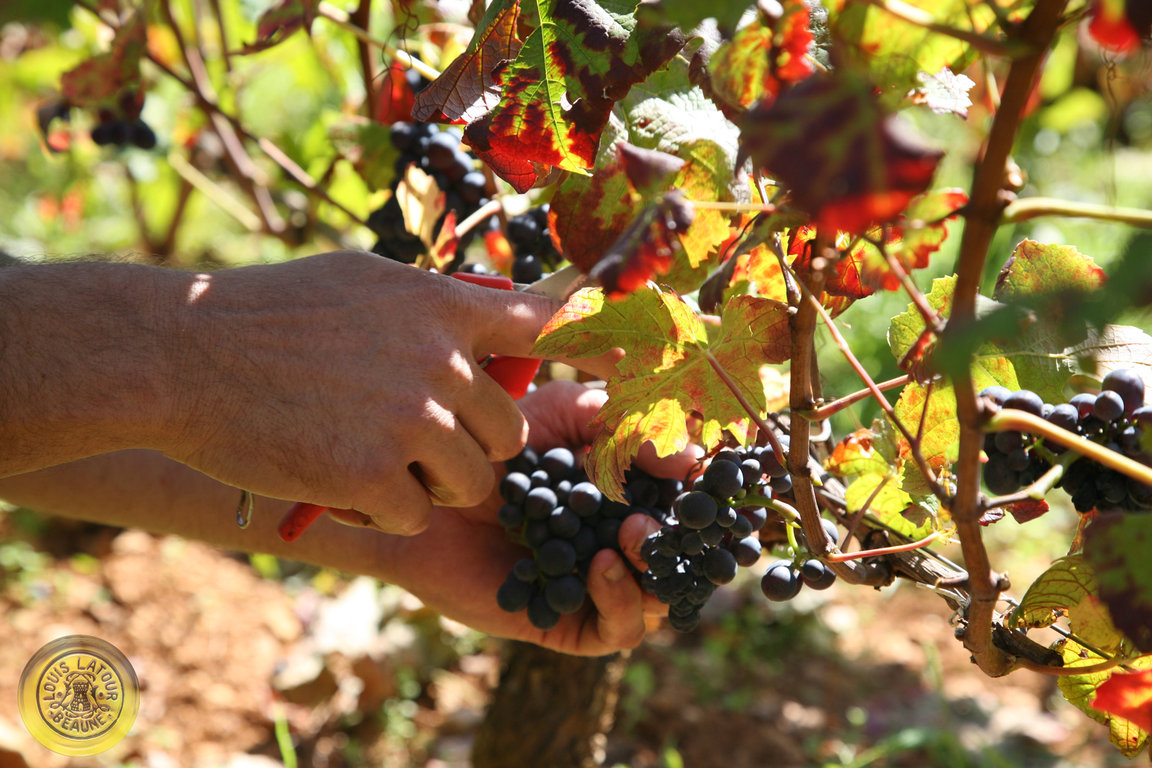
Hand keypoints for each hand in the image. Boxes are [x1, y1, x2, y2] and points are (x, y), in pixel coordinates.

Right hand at [161, 251, 567, 533]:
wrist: (182, 352)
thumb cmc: (270, 311)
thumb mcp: (367, 281)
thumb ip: (437, 304)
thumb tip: (495, 308)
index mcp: (446, 307)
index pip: (553, 327)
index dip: (601, 347)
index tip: (643, 362)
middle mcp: (442, 361)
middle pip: (512, 432)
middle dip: (477, 445)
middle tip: (418, 435)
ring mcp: (411, 420)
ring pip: (473, 480)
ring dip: (431, 479)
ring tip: (366, 449)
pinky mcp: (374, 475)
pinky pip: (414, 511)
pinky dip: (381, 504)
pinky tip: (334, 471)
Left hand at [373, 380, 699, 654]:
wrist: (427, 490)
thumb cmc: (497, 446)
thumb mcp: (567, 416)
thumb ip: (628, 427)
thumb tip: (691, 457)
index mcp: (633, 500)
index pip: (687, 509)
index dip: (706, 500)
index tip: (709, 480)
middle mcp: (622, 547)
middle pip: (682, 559)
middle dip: (684, 540)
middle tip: (667, 512)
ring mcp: (597, 588)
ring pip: (658, 601)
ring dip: (655, 570)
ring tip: (631, 534)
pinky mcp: (567, 624)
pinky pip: (617, 631)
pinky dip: (620, 602)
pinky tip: (599, 566)